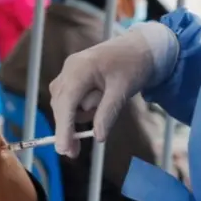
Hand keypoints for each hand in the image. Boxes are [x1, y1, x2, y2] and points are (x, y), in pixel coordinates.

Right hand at [50, 22, 178, 157]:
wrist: (140, 47)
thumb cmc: (133, 65)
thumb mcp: (123, 90)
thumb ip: (108, 113)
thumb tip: (98, 137)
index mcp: (80, 69)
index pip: (66, 103)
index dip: (63, 128)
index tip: (63, 149)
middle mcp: (69, 69)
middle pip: (60, 105)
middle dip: (67, 128)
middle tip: (74, 153)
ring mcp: (69, 71)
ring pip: (64, 103)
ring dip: (78, 115)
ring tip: (104, 104)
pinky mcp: (73, 76)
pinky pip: (69, 98)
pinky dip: (79, 108)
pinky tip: (97, 104)